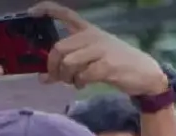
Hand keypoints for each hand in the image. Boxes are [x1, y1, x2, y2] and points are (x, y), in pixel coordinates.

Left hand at [31, 2, 167, 94]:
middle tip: (58, 78)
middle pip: (58, 49)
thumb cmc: (113, 65)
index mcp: (88, 31)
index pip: (66, 14)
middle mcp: (93, 36)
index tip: (31, 12)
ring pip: (67, 63)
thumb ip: (65, 65)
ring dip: (66, 77)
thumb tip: (42, 78)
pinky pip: (81, 75)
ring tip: (75, 81)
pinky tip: (85, 84)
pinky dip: (79, 83)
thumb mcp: (88, 60)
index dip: (48, 10)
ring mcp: (101, 48)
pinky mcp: (107, 64)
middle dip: (53, 68)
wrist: (144, 73)